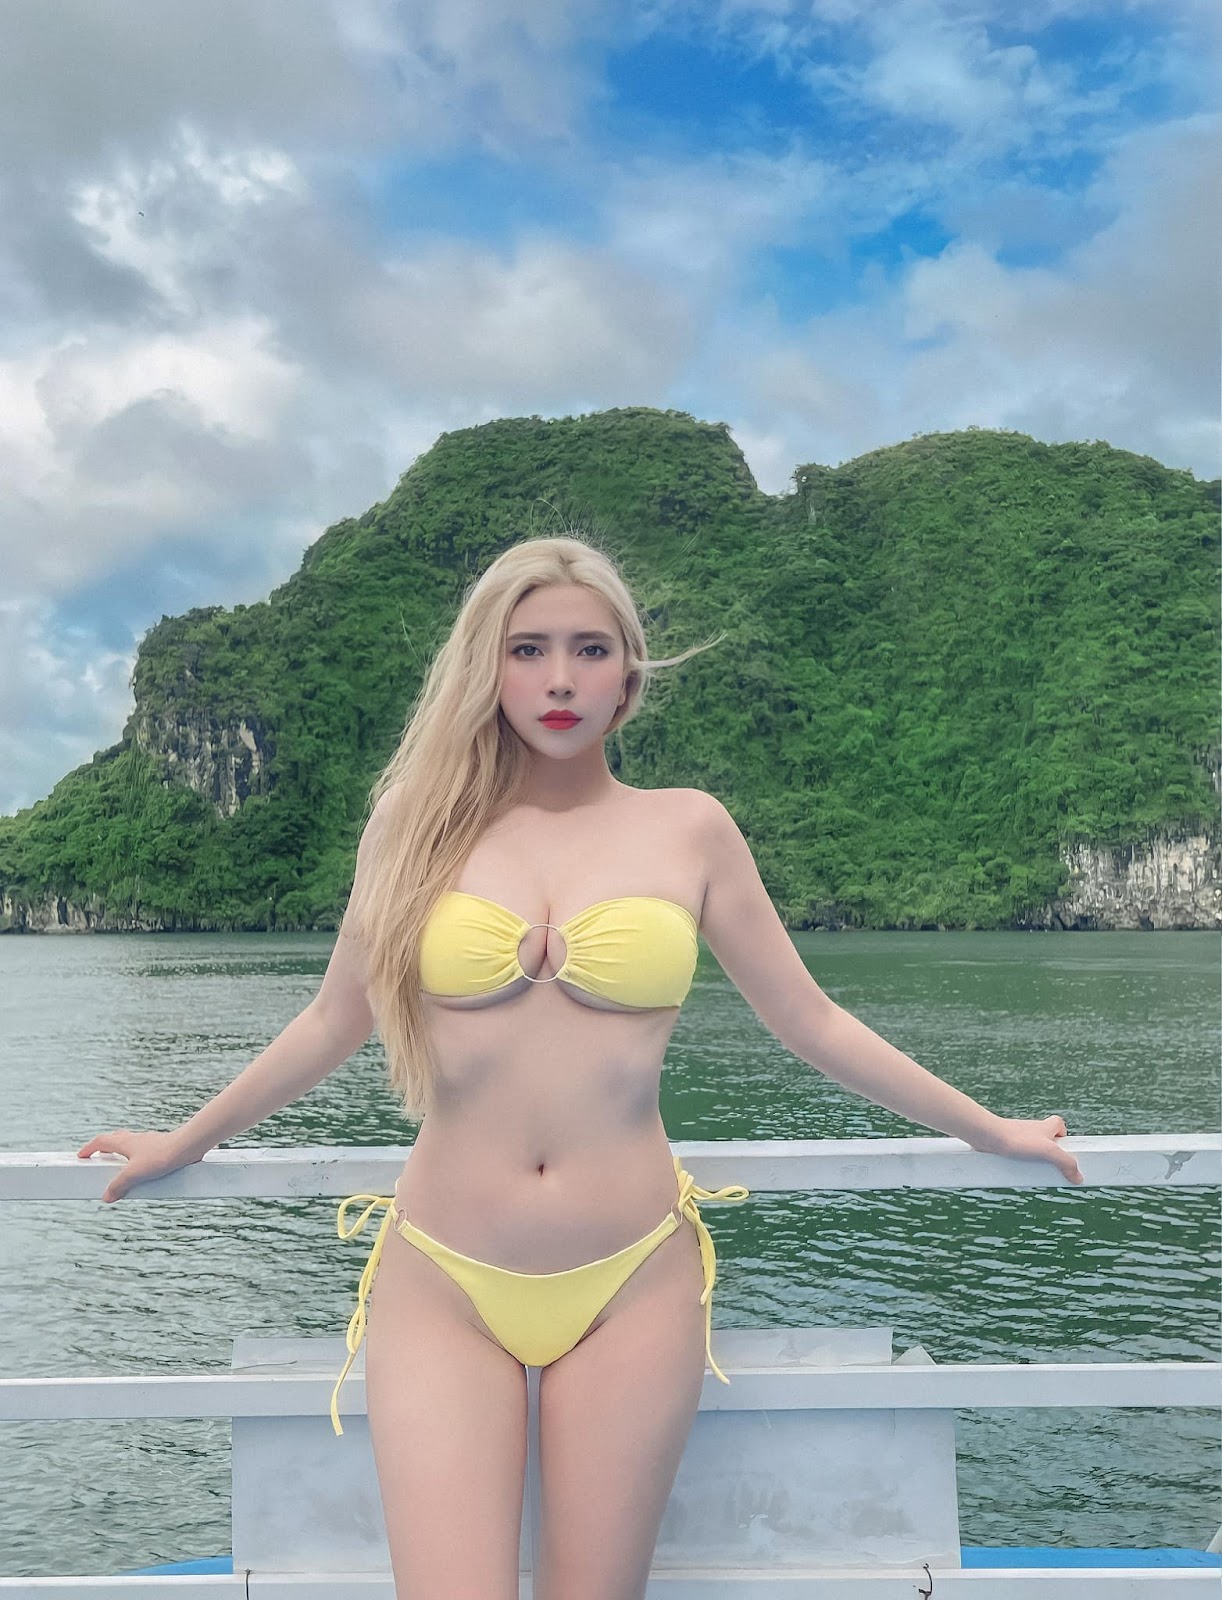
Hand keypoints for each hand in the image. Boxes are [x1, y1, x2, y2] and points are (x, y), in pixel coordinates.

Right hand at [76, 1129, 196, 1202]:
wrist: (187, 1147)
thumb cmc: (161, 1155)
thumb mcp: (134, 1174)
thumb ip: (118, 1185)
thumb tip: (106, 1197)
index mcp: (124, 1142)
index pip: (100, 1141)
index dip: (89, 1148)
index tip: (81, 1156)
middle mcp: (135, 1139)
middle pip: (114, 1140)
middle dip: (104, 1150)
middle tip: (99, 1160)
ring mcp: (148, 1143)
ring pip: (130, 1146)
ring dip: (122, 1156)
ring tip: (121, 1172)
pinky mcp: (160, 1148)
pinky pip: (144, 1154)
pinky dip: (137, 1161)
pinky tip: (143, 1174)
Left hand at [972, 1114, 1084, 1184]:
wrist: (987, 1136)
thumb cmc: (1017, 1139)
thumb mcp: (1048, 1151)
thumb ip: (1066, 1163)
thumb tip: (1078, 1177)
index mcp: (1045, 1126)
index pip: (1059, 1125)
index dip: (1064, 1136)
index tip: (1065, 1150)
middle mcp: (1032, 1130)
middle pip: (1047, 1141)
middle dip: (1049, 1155)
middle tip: (1050, 1168)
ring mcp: (1020, 1137)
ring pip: (1032, 1150)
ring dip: (1034, 1162)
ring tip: (1034, 1173)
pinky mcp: (1008, 1145)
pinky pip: (1018, 1156)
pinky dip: (1020, 1164)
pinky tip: (1019, 1172)